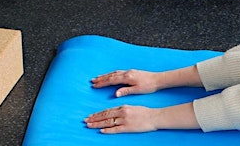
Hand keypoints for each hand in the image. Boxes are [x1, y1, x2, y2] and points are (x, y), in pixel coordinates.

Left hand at [85, 103, 199, 132]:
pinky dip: (108, 130)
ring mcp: (125, 121)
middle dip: (94, 119)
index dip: (98, 114)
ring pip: (108, 122)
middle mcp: (122, 113)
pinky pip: (116, 129)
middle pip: (105, 116)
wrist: (154, 117)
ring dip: (98, 124)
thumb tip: (114, 111)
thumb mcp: (132, 107)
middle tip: (85, 121)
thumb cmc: (145, 112)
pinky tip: (101, 131)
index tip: (90, 116)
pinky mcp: (128, 128)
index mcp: (123, 107)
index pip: (107, 111)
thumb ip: (123, 109)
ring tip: (89, 125)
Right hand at [91, 69, 163, 96]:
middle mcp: (127, 73)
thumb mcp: (137, 90)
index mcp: (127, 78)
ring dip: (106, 75)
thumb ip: (125, 91)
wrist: (158, 79)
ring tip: (98, 77)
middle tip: (92, 81)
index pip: (112, 80)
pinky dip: (112, 73)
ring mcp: (129, 71)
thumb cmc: (149, 86)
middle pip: (111, 75)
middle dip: (101, 78)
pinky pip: (119, 72)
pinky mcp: (132, 71)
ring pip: (114, 73)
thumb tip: (115, 94)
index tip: (95, 85)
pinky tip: (110, 75)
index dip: (102, 83)